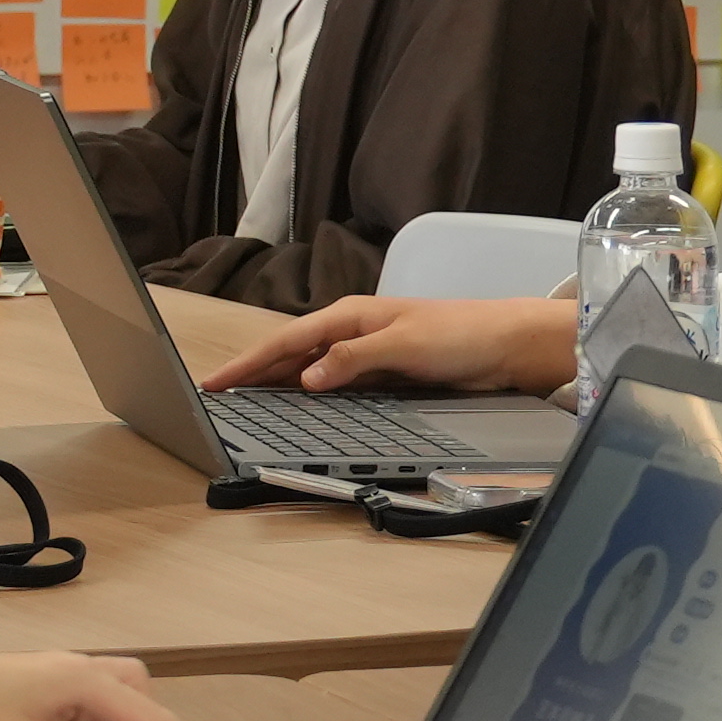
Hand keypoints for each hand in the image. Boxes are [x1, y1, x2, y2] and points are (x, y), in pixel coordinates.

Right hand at [203, 293, 572, 395]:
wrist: (505, 344)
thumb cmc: (460, 334)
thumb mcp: (403, 346)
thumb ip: (352, 360)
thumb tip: (306, 378)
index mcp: (349, 315)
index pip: (285, 342)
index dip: (248, 364)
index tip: (216, 381)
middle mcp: (351, 331)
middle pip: (288, 354)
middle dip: (250, 372)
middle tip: (215, 394)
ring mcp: (364, 352)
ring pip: (307, 369)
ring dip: (275, 384)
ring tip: (242, 401)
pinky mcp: (380, 372)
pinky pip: (332, 383)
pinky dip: (307, 393)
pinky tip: (295, 405)